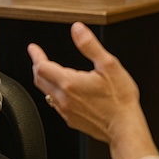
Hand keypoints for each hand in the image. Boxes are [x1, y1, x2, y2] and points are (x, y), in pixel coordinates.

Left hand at [28, 21, 158, 158]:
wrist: (125, 129)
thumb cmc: (120, 100)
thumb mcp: (109, 65)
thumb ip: (90, 45)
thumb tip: (77, 29)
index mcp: (70, 83)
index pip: (42, 67)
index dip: (36, 55)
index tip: (33, 48)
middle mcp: (64, 98)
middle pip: (40, 80)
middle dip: (37, 66)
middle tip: (38, 58)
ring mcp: (66, 111)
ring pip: (47, 93)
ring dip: (45, 80)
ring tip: (49, 72)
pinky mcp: (72, 120)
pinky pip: (56, 105)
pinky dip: (55, 94)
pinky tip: (64, 91)